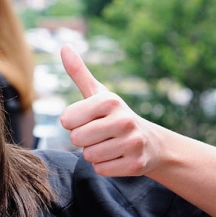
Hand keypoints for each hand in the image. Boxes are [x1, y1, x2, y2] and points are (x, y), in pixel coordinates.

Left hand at [59, 44, 161, 176]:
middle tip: (100, 133)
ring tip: (110, 144)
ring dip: (94, 153)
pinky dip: (105, 166)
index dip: (73, 122)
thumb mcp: (97, 92)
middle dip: (83, 139)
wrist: (151, 142)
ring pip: (89, 156)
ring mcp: (132, 143)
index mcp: (109, 101)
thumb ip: (78, 72)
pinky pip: (101, 170)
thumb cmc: (114, 114)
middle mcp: (123, 120)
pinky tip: (118, 156)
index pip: (67, 120)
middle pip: (77, 139)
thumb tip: (64, 46)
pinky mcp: (136, 165)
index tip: (88, 118)